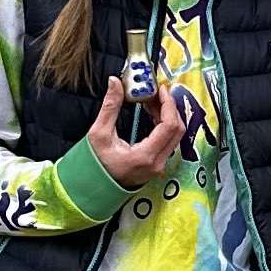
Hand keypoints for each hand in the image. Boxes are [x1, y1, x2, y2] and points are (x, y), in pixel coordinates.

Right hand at [87, 71, 185, 193]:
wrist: (93, 187)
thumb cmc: (95, 165)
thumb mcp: (99, 133)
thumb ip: (110, 106)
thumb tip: (115, 82)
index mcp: (145, 156)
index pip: (169, 126)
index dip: (168, 104)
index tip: (161, 89)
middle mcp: (157, 163)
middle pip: (177, 130)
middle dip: (170, 107)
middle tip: (157, 92)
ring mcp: (159, 166)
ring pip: (175, 136)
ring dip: (167, 115)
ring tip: (153, 100)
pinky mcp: (157, 165)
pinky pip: (169, 142)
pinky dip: (164, 125)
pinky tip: (152, 114)